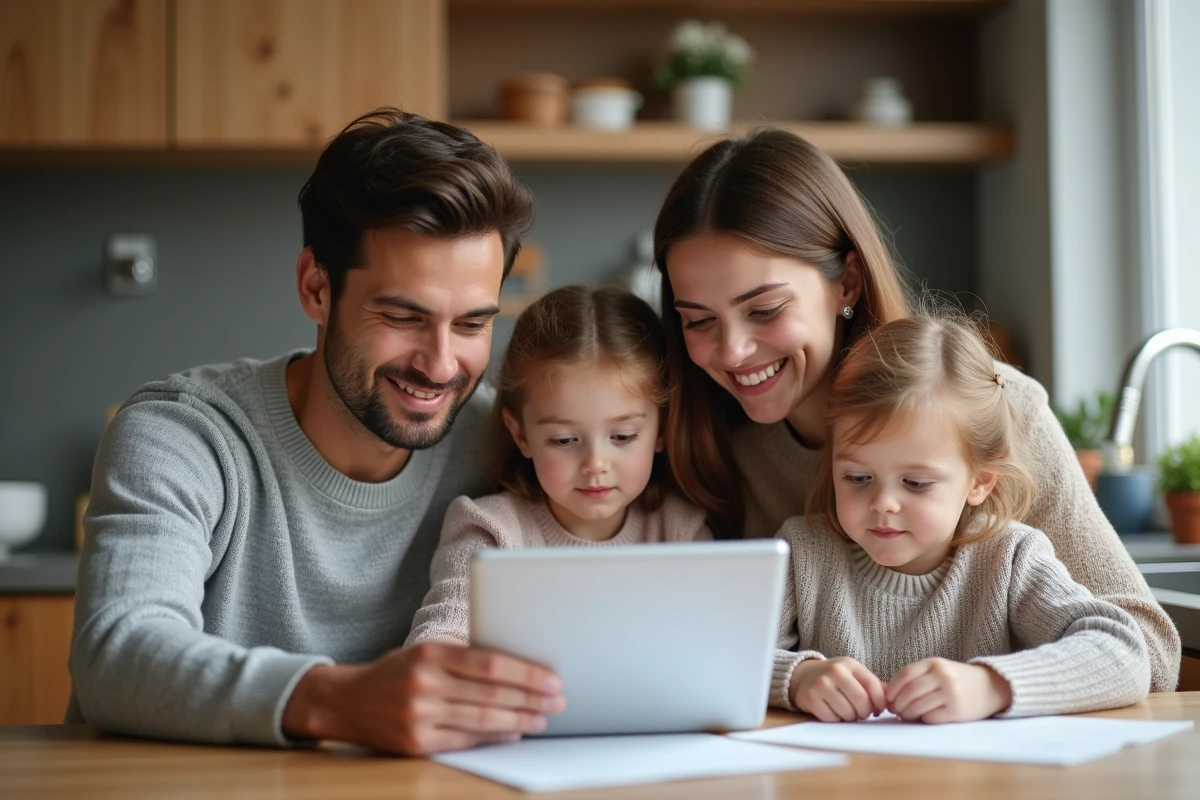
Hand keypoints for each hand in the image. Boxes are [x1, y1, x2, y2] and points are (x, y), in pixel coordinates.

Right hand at [281, 641, 565, 754]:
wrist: (345, 701)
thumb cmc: (395, 673)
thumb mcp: (424, 652)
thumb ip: (464, 658)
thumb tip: (518, 668)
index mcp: (430, 653)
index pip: (489, 662)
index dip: (525, 672)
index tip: (551, 677)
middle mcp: (424, 683)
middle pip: (491, 692)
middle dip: (530, 697)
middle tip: (558, 699)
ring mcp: (419, 715)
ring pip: (482, 718)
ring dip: (519, 719)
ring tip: (543, 718)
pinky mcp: (415, 743)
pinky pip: (464, 741)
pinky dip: (494, 736)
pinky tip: (514, 732)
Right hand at [789, 657, 886, 721]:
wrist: (803, 676)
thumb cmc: (835, 678)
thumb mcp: (854, 675)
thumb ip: (873, 685)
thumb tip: (893, 700)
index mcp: (850, 664)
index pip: (873, 685)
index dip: (880, 702)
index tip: (878, 709)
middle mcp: (835, 671)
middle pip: (861, 700)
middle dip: (865, 712)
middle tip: (862, 713)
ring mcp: (821, 684)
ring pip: (847, 712)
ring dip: (850, 717)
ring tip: (847, 711)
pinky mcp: (810, 698)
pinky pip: (832, 718)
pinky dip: (836, 719)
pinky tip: (833, 711)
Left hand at [886, 658, 1012, 722]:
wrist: (991, 687)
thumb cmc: (957, 679)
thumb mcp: (938, 670)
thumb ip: (916, 677)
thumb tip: (887, 693)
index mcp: (935, 663)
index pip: (905, 675)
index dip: (892, 688)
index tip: (887, 698)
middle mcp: (943, 676)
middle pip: (909, 692)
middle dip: (897, 704)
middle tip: (894, 710)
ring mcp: (951, 693)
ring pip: (917, 706)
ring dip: (906, 713)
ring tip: (905, 715)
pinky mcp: (957, 711)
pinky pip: (930, 717)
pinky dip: (922, 719)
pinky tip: (921, 718)